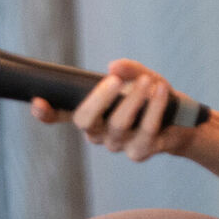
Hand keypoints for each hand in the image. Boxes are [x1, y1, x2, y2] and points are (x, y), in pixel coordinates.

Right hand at [42, 59, 194, 162]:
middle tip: (113, 80)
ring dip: (132, 101)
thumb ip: (127, 70)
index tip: (38, 102)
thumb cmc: (150, 96)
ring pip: (118, 125)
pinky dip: (154, 108)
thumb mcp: (139, 77)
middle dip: (99, 99)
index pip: (58, 115)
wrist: (180, 122)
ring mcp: (117, 144)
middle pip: (86, 121)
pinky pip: (145, 130)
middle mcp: (97, 132)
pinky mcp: (139, 152)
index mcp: (89, 114)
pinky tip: (160, 91)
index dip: (45, 112)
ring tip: (146, 82)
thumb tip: (114, 67)